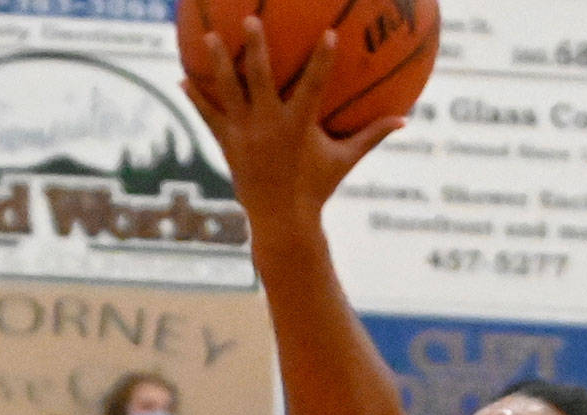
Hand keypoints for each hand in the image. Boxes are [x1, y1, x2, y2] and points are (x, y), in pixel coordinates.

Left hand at [181, 19, 404, 240]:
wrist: (283, 221)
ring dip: (219, 62)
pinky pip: (209, 116)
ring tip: (209, 37)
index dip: (322, 60)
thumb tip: (404, 121)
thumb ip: (371, 136)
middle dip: (256, 47)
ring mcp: (246, 134)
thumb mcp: (345, 161)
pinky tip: (182, 78)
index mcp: (300, 127)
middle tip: (249, 18)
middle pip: (260, 78)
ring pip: (229, 91)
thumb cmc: (317, 188)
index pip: (314, 87)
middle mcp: (270, 126)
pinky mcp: (228, 144)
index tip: (329, 34)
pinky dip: (196, 98)